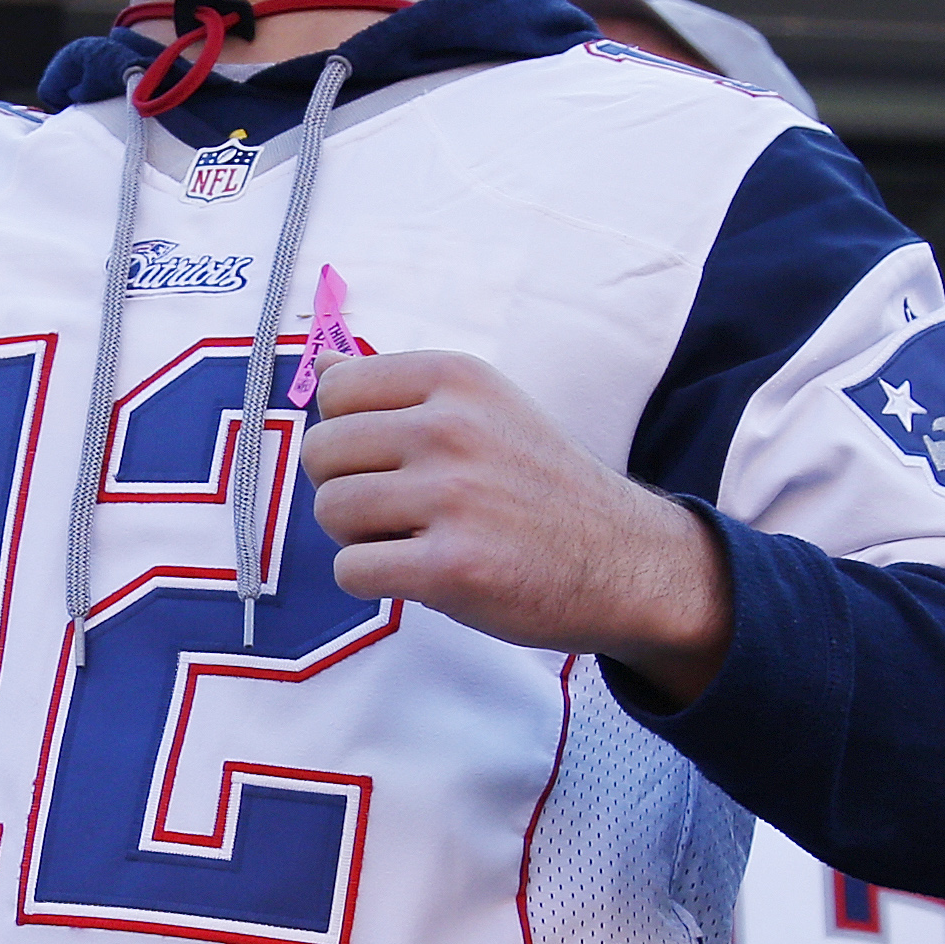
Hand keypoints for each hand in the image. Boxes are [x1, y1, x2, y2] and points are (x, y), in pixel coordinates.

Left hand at [302, 350, 730, 704]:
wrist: (623, 560)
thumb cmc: (541, 487)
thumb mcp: (486, 409)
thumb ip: (404, 393)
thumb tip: (324, 363)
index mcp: (455, 377)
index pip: (336, 390)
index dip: (349, 432)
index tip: (389, 458)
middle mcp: (451, 427)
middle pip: (321, 452)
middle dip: (346, 486)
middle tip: (398, 509)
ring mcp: (452, 497)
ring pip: (330, 511)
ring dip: (358, 537)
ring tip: (413, 539)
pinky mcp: (451, 567)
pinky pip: (351, 570)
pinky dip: (373, 580)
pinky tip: (420, 573)